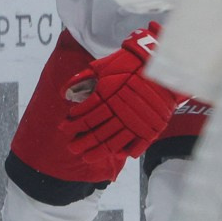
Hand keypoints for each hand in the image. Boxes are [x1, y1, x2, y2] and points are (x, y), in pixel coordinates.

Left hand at [62, 27, 183, 157]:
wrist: (158, 64)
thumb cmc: (128, 63)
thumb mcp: (103, 66)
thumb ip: (83, 79)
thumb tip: (64, 92)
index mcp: (108, 96)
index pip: (86, 116)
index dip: (72, 124)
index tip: (64, 128)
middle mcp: (120, 111)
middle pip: (97, 133)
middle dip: (81, 142)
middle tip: (71, 148)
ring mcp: (135, 121)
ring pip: (112, 143)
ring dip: (97, 151)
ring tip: (86, 157)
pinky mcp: (150, 127)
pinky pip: (135, 145)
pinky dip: (123, 151)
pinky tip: (114, 154)